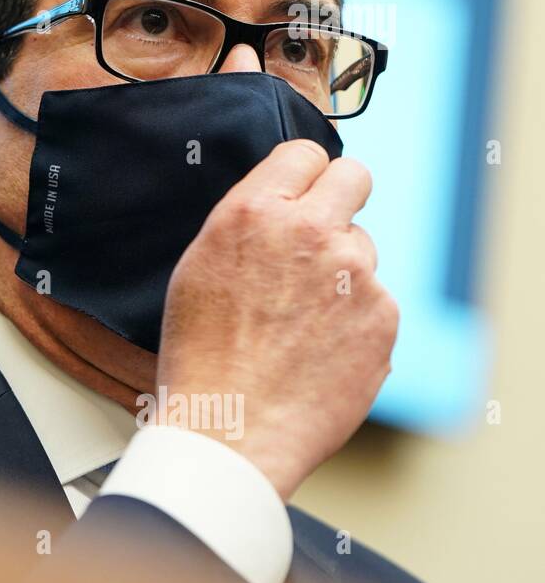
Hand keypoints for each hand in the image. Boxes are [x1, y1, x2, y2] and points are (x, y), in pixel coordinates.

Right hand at [155, 139, 397, 499]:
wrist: (231, 430)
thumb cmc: (200, 355)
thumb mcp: (199, 267)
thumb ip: (247, 225)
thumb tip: (282, 206)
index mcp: (254, 212)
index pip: (304, 152)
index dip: (301, 175)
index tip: (300, 194)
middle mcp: (311, 232)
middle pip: (355, 176)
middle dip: (341, 197)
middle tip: (322, 232)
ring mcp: (356, 274)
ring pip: (361, 249)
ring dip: (341, 272)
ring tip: (299, 321)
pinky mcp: (384, 316)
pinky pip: (374, 300)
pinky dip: (354, 319)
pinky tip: (317, 350)